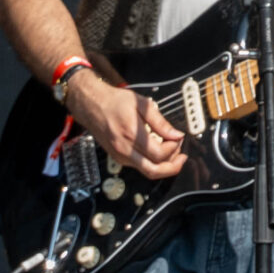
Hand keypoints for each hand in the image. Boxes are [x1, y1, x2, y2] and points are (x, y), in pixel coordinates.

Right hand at [64, 73, 186, 178]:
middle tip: (182, 157)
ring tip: (171, 151)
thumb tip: (176, 135)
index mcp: (131, 134)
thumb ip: (160, 122)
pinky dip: (152, 163)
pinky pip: (139, 167)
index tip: (178, 138)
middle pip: (154, 171)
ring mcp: (120, 155)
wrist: (91, 104)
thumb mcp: (142, 104)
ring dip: (163, 166)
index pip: (159, 154)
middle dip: (173, 167)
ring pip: (147, 171)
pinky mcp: (118, 158)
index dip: (174, 148)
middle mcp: (124, 149)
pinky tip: (157, 151)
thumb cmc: (114, 101)